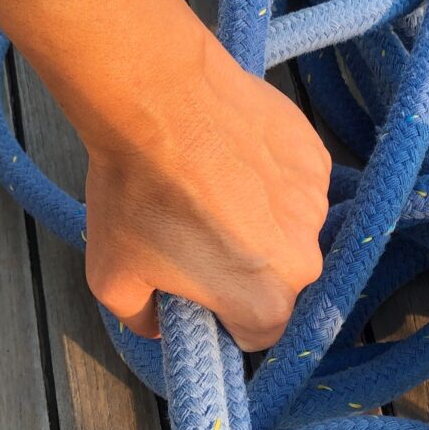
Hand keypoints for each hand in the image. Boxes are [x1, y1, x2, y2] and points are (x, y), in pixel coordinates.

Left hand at [0, 0, 330, 350]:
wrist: (155, 96)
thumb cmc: (135, 190)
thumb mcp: (112, 278)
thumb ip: (143, 320)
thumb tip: (161, 321)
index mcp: (266, 304)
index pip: (251, 334)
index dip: (217, 311)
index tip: (189, 279)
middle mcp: (305, 258)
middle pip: (274, 277)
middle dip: (239, 262)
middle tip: (192, 223)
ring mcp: (315, 198)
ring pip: (286, 224)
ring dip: (257, 213)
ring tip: (206, 179)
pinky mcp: (312, 147)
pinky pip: (292, 177)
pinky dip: (266, 171)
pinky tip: (225, 149)